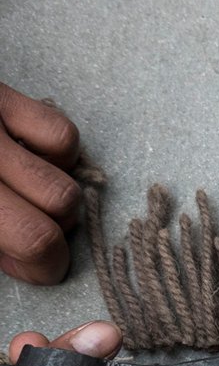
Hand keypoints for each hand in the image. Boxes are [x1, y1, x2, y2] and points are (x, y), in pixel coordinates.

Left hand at [0, 81, 81, 283]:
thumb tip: (14, 258)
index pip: (35, 240)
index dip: (43, 266)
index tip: (25, 264)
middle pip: (60, 206)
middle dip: (55, 229)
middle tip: (25, 229)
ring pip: (65, 175)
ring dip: (57, 197)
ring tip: (26, 195)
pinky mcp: (2, 99)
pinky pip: (61, 134)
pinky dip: (57, 155)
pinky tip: (30, 160)